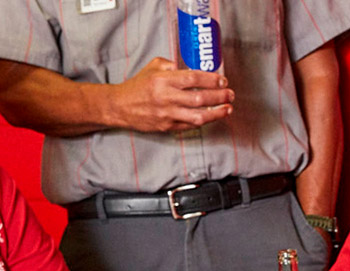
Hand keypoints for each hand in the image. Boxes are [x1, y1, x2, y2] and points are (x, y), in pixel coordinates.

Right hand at [106, 57, 234, 131]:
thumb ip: (171, 65)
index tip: (223, 80)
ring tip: (228, 108)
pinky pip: (190, 126)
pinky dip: (204, 121)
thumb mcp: (152, 67)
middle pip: (200, 98)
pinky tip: (213, 116)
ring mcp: (167, 114)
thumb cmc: (137, 86)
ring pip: (198, 116)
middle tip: (230, 94)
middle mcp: (166, 98)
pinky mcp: (167, 127)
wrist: (119, 107)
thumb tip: (191, 67)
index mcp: (163, 80)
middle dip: (220, 96)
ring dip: (217, 113)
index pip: (194, 79)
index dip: (212, 80)